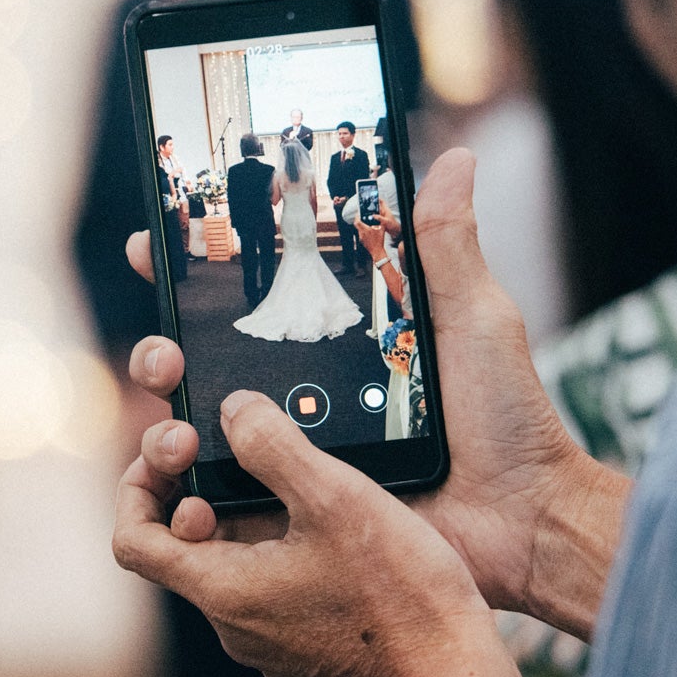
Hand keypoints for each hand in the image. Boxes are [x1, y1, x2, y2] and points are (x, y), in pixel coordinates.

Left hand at [113, 392, 500, 676]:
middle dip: (198, 488)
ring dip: (244, 517)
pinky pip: (273, 590)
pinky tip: (330, 522)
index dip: (137, 488)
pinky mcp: (309, 651)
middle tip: (236, 448)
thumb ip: (270, 444)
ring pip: (232, 566)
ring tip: (294, 477)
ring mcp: (272, 645)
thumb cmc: (400, 596)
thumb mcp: (333, 496)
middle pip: (183, 548)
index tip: (174, 451)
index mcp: (222, 590)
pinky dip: (280, 548)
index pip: (133, 541)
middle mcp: (235, 627)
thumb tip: (230, 409)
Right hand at [122, 148, 626, 638]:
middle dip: (161, 348)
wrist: (524, 519)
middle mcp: (297, 395)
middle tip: (166, 351)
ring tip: (176, 425)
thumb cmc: (506, 418)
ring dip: (164, 421)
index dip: (189, 269)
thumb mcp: (473, 317)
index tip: (152, 242)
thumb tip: (455, 157)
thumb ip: (446, 243)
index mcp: (329, 340)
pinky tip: (181, 484)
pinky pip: (220, 502)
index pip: (244, 296)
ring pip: (196, 429)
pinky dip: (186, 494)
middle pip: (199, 362)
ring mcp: (290, 456)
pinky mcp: (292, 511)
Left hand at [354, 217, 387, 261]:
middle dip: (358, 220)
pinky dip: (362, 231)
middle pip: (356, 225)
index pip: (357, 222)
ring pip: (358, 229)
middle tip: (360, 218)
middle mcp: (362, 233)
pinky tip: (367, 231)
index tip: (358, 215)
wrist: (377, 250)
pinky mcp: (361, 240)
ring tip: (365, 224)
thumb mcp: (382, 230)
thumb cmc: (379, 241)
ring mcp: (361, 237)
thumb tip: (378, 217)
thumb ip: (380, 222)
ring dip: (361, 226)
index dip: (356, 217)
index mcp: (366, 230)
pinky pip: (360, 234)